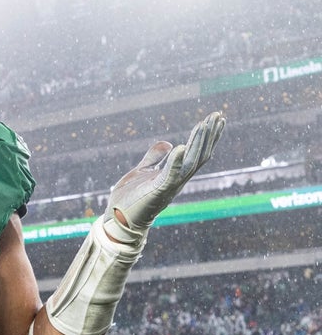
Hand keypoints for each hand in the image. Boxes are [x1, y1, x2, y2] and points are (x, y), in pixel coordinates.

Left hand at [103, 111, 225, 244]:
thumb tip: (168, 143)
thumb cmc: (129, 198)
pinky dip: (175, 161)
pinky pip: (170, 175)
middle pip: (199, 155)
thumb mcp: (142, 171)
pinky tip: (181, 146)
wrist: (117, 219)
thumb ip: (154, 157)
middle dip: (209, 135)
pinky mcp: (157, 191)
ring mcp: (169, 186)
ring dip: (198, 143)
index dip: (207, 136)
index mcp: (175, 175)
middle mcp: (177, 180)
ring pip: (190, 162)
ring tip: (205, 124)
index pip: (196, 152)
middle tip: (218, 115)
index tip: (215, 118)